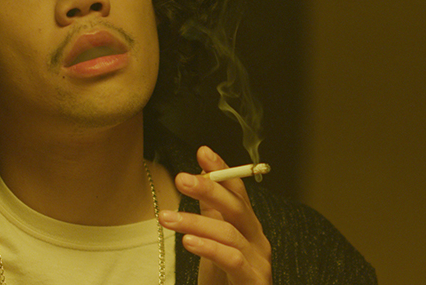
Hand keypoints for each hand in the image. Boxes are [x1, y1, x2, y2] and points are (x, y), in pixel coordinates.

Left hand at [158, 146, 271, 284]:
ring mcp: (258, 260)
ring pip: (229, 232)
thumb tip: (199, 177)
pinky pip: (232, 259)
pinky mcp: (254, 280)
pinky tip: (188, 241)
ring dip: (195, 222)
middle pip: (236, 207)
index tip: (202, 152)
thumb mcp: (214, 240)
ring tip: (167, 218)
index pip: (237, 191)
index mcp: (248, 226)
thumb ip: (210, 212)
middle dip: (209, 189)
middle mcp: (257, 239)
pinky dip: (210, 248)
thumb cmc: (225, 278)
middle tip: (181, 179)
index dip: (222, 170)